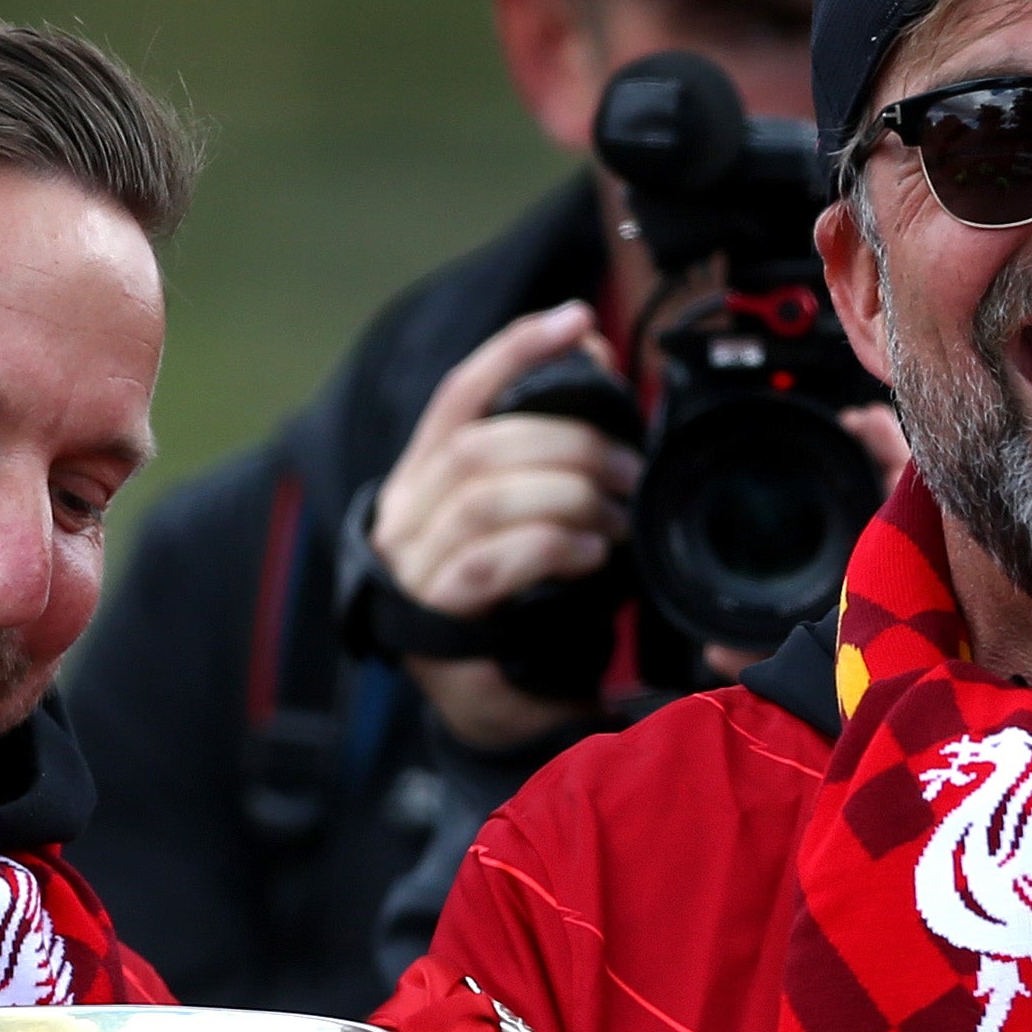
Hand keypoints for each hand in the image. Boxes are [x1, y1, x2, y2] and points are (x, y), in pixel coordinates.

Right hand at [368, 303, 640, 749]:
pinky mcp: (434, 621)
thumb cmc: (519, 603)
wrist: (499, 710)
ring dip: (567, 497)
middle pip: (480, 446)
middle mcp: (403, 516)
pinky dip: (548, 547)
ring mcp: (410, 570)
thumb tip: (589, 350)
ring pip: (486, 499)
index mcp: (422, 477)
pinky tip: (589, 554)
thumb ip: (551, 439)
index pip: (459, 394)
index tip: (576, 321)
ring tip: (617, 517)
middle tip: (628, 469)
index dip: (514, 350)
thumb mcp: (534, 515)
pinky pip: (488, 563)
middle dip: (567, 444)